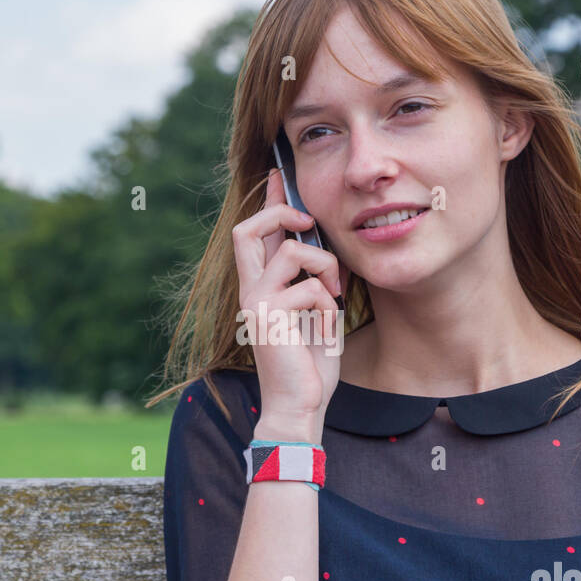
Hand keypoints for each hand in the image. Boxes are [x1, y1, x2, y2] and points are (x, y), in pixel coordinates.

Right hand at [231, 168, 345, 431]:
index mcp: (261, 287)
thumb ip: (314, 282)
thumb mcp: (316, 314)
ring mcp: (255, 303)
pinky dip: (329, 305)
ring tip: (334, 295)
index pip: (256, 233)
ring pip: (290, 251)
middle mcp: (250, 291)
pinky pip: (310, 288)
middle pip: (246, 228)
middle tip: (309, 222)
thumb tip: (327, 251)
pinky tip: (326, 329)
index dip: (268, 201)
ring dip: (324, 266)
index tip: (279, 175)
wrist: (300, 406)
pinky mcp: (267, 317)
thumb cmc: (309, 364)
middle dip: (281, 213)